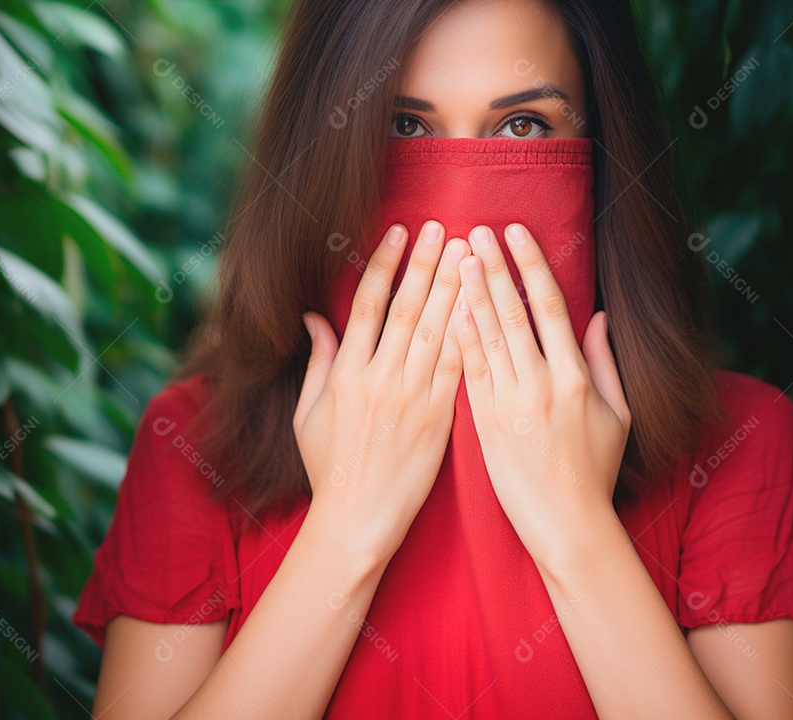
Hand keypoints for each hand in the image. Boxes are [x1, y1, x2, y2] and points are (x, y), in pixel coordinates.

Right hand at [294, 221, 469, 558]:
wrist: (358, 520)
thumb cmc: (330, 469)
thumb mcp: (308, 414)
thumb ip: (316, 362)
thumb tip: (313, 318)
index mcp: (346, 373)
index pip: (369, 304)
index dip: (387, 264)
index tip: (402, 232)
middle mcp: (381, 378)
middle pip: (409, 308)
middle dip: (429, 264)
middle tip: (446, 227)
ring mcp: (413, 398)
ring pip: (438, 331)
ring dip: (457, 289)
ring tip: (472, 253)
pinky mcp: (440, 418)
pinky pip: (458, 368)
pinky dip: (471, 334)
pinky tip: (484, 307)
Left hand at [453, 223, 631, 565]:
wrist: (566, 526)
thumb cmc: (594, 472)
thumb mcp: (617, 415)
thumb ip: (606, 363)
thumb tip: (598, 316)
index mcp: (575, 378)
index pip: (548, 307)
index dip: (529, 265)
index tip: (515, 233)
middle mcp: (540, 385)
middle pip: (511, 313)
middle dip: (492, 267)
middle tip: (474, 231)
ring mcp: (509, 404)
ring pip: (486, 337)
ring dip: (469, 293)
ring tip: (456, 257)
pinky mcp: (484, 424)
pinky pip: (468, 373)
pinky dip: (458, 339)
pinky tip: (447, 310)